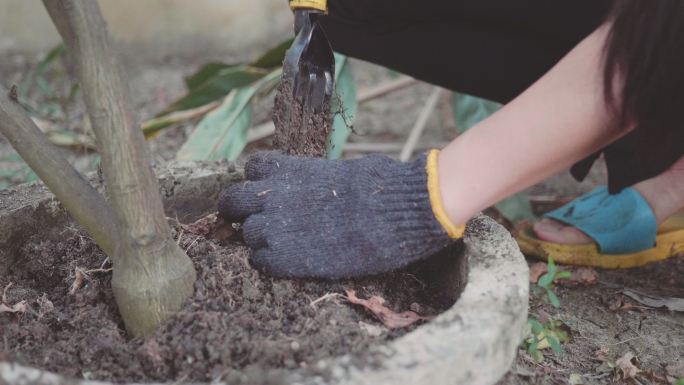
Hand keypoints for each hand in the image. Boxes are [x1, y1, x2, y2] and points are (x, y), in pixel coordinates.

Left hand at [218, 151, 462, 278]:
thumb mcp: (342, 169)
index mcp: (288, 169)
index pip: (251, 169)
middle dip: (240, 211)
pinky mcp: (284, 259)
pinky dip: (270, 263)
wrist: (393, 213)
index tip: (270, 191)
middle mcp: (272, 195)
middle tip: (259, 222)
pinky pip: (260, 262)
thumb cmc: (380, 187)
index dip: (259, 182)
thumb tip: (319, 184)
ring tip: (286, 245)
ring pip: (246, 235)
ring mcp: (274, 228)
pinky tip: (291, 263)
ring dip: (261, 240)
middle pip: (231, 202)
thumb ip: (315, 177)